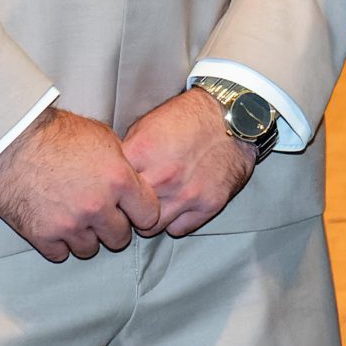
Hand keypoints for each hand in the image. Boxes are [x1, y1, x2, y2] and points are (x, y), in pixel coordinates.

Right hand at [0, 107, 160, 261]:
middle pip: (120, 238)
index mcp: (119, 180)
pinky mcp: (41, 234)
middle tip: (101, 217)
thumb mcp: (103, 139)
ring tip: (77, 221)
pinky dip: (59, 244)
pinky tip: (56, 227)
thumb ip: (121, 166)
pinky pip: (60, 254)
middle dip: (114, 228)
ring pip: (89, 250)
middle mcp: (98, 206)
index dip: (141, 214)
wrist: (12, 139)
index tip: (132, 212)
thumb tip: (132, 180)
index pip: (149, 215)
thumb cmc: (57, 133)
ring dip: (85, 238)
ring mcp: (69, 223)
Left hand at [121, 88, 256, 236]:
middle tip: (133, 203)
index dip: (110, 191)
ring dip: (151, 219)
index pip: (111, 188)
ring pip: (151, 227)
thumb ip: (128, 154)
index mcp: (142, 153)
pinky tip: (178, 206)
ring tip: (157, 204)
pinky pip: (178, 229)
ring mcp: (187, 193)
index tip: (115, 192)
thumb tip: (111, 175)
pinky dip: (176, 221)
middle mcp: (163, 176)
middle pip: (127, 213)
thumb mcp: (148, 126)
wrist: (235, 116)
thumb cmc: (189, 118)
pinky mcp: (209, 204)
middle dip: (128, 209)